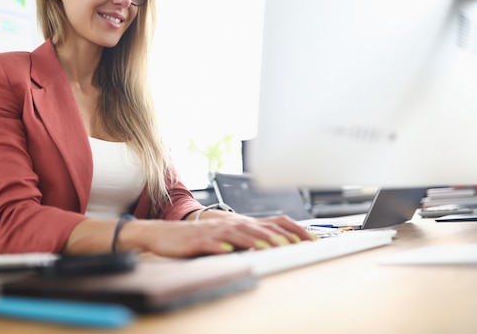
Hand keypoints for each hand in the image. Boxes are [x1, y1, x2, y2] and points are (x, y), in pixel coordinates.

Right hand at [119, 214, 315, 257]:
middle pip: (257, 229)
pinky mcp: (198, 241)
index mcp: (239, 224)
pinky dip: (220, 248)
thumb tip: (274, 244)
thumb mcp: (226, 238)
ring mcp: (214, 232)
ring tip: (268, 247)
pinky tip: (228, 252)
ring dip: (253, 241)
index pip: (271, 224)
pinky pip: (210, 244)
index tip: (310, 240)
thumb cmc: (198, 238)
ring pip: (237, 235)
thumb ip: (247, 239)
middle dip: (277, 237)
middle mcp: (229, 225)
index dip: (291, 231)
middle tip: (295, 245)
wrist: (166, 234)